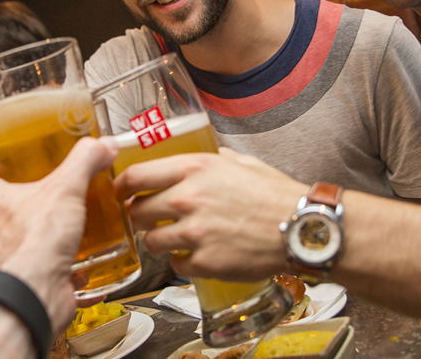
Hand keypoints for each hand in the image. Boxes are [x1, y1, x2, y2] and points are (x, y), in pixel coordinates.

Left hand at [0, 137, 117, 336]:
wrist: (32, 294)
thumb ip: (84, 162)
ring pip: (14, 236)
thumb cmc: (31, 244)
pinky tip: (73, 257)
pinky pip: (32, 266)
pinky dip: (50, 262)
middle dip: (23, 197)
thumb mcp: (65, 189)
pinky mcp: (15, 279)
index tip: (16, 158)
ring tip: (63, 222)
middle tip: (47, 189)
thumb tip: (100, 146)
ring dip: (36, 231)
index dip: (1, 161)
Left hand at [114, 148, 304, 280]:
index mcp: (194, 169)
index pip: (136, 176)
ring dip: (159, 241)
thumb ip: (209, 158)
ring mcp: (194, 233)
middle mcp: (188, 199)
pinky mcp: (204, 262)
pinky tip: (200, 254)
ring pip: (151, 242)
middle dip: (140, 216)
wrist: (301, 228)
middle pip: (137, 211)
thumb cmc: (274, 194)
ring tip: (177, 239)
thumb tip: (190, 156)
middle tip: (150, 218)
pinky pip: (176, 265)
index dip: (122, 185)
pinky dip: (184, 262)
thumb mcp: (239, 162)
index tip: (119, 190)